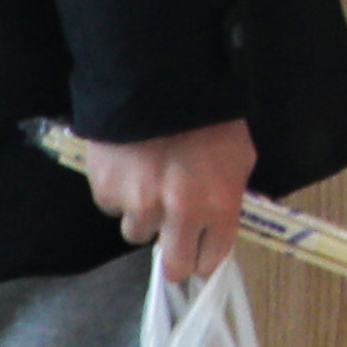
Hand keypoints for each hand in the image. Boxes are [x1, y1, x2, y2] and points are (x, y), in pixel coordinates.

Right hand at [72, 117, 255, 284]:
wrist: (160, 80)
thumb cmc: (208, 114)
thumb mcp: (239, 155)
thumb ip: (228, 194)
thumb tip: (218, 220)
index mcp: (219, 205)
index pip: (213, 258)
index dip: (205, 257)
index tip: (199, 255)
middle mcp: (180, 213)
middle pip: (175, 266)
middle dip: (175, 259)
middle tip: (171, 245)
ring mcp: (140, 204)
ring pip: (137, 232)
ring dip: (143, 215)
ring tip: (148, 181)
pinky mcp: (108, 190)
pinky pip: (112, 205)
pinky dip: (118, 191)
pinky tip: (128, 164)